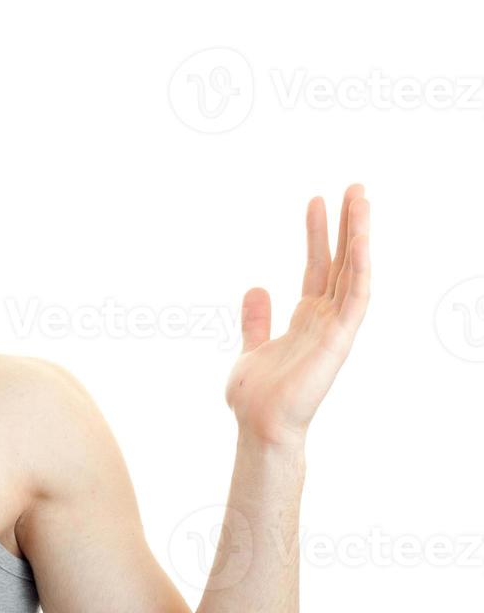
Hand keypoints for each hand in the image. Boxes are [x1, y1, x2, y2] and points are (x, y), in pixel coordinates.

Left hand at [225, 184, 370, 447]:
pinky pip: (357, 296)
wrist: (259, 426)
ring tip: (361, 197)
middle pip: (342, 262)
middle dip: (348, 225)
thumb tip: (256, 287)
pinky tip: (361, 237)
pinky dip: (362, 267)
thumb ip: (256, 319)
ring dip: (359, 234)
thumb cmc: (256, 397)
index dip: (318, 234)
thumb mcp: (251, 347)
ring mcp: (336, 327)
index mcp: (306, 319)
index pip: (318, 267)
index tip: (316, 201)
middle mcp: (326, 319)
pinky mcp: (341, 338)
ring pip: (355, 271)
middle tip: (354, 187)